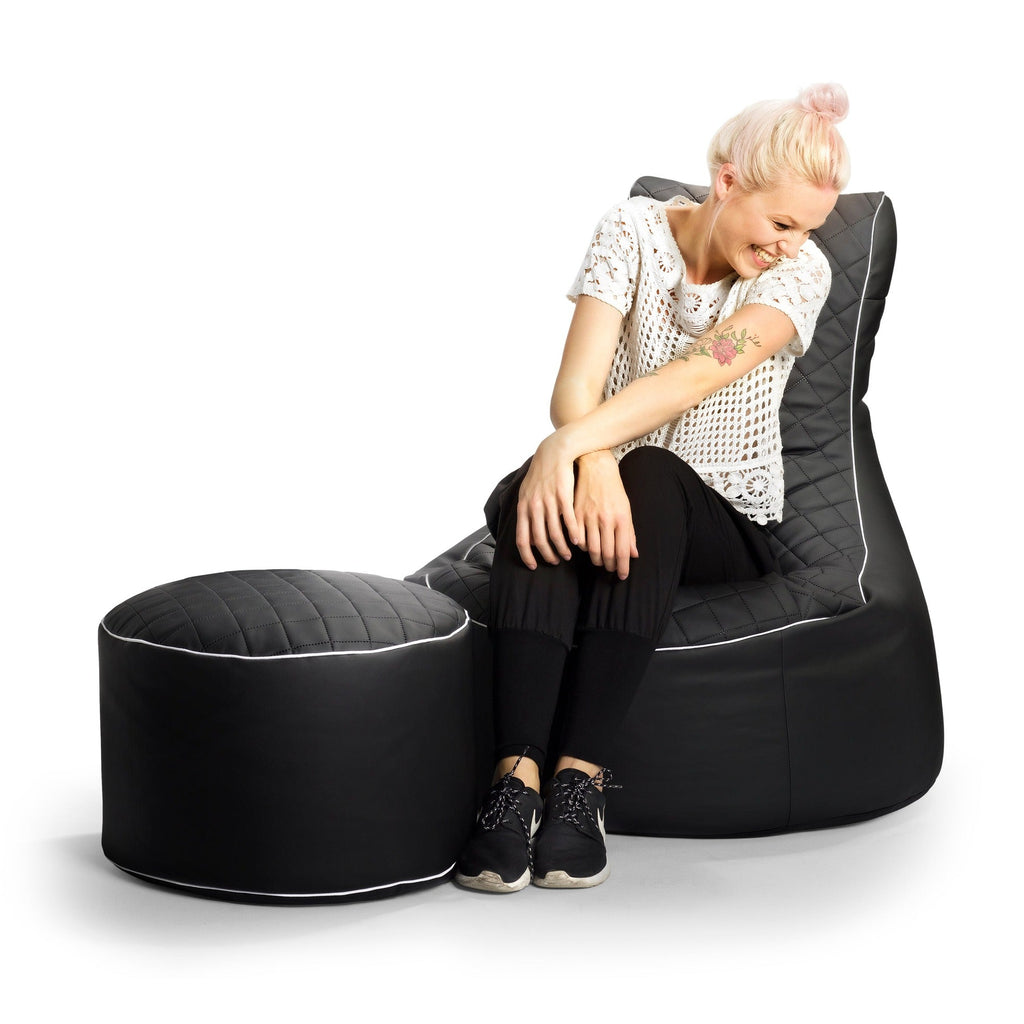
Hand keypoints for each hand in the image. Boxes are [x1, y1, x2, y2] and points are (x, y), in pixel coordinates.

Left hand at [516, 432, 579, 569]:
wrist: (554, 452)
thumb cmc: (541, 475)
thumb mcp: (528, 494)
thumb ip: (527, 515)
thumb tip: (528, 537)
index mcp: (524, 508)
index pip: (522, 539)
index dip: (527, 556)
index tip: (534, 566)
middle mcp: (534, 506)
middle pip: (540, 540)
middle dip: (548, 554)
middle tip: (555, 561)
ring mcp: (549, 501)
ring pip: (555, 533)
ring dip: (562, 548)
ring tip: (568, 554)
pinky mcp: (563, 496)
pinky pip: (569, 520)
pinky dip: (573, 533)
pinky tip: (577, 541)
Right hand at [573, 450, 637, 579]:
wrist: (596, 469)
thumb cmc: (614, 490)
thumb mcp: (627, 510)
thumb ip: (630, 533)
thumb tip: (633, 555)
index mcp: (621, 519)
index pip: (622, 551)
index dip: (622, 567)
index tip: (622, 576)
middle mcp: (606, 520)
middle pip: (607, 553)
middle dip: (609, 566)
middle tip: (610, 569)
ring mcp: (589, 517)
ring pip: (591, 549)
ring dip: (596, 559)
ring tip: (599, 561)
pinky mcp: (576, 515)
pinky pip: (577, 539)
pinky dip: (582, 547)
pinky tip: (586, 547)